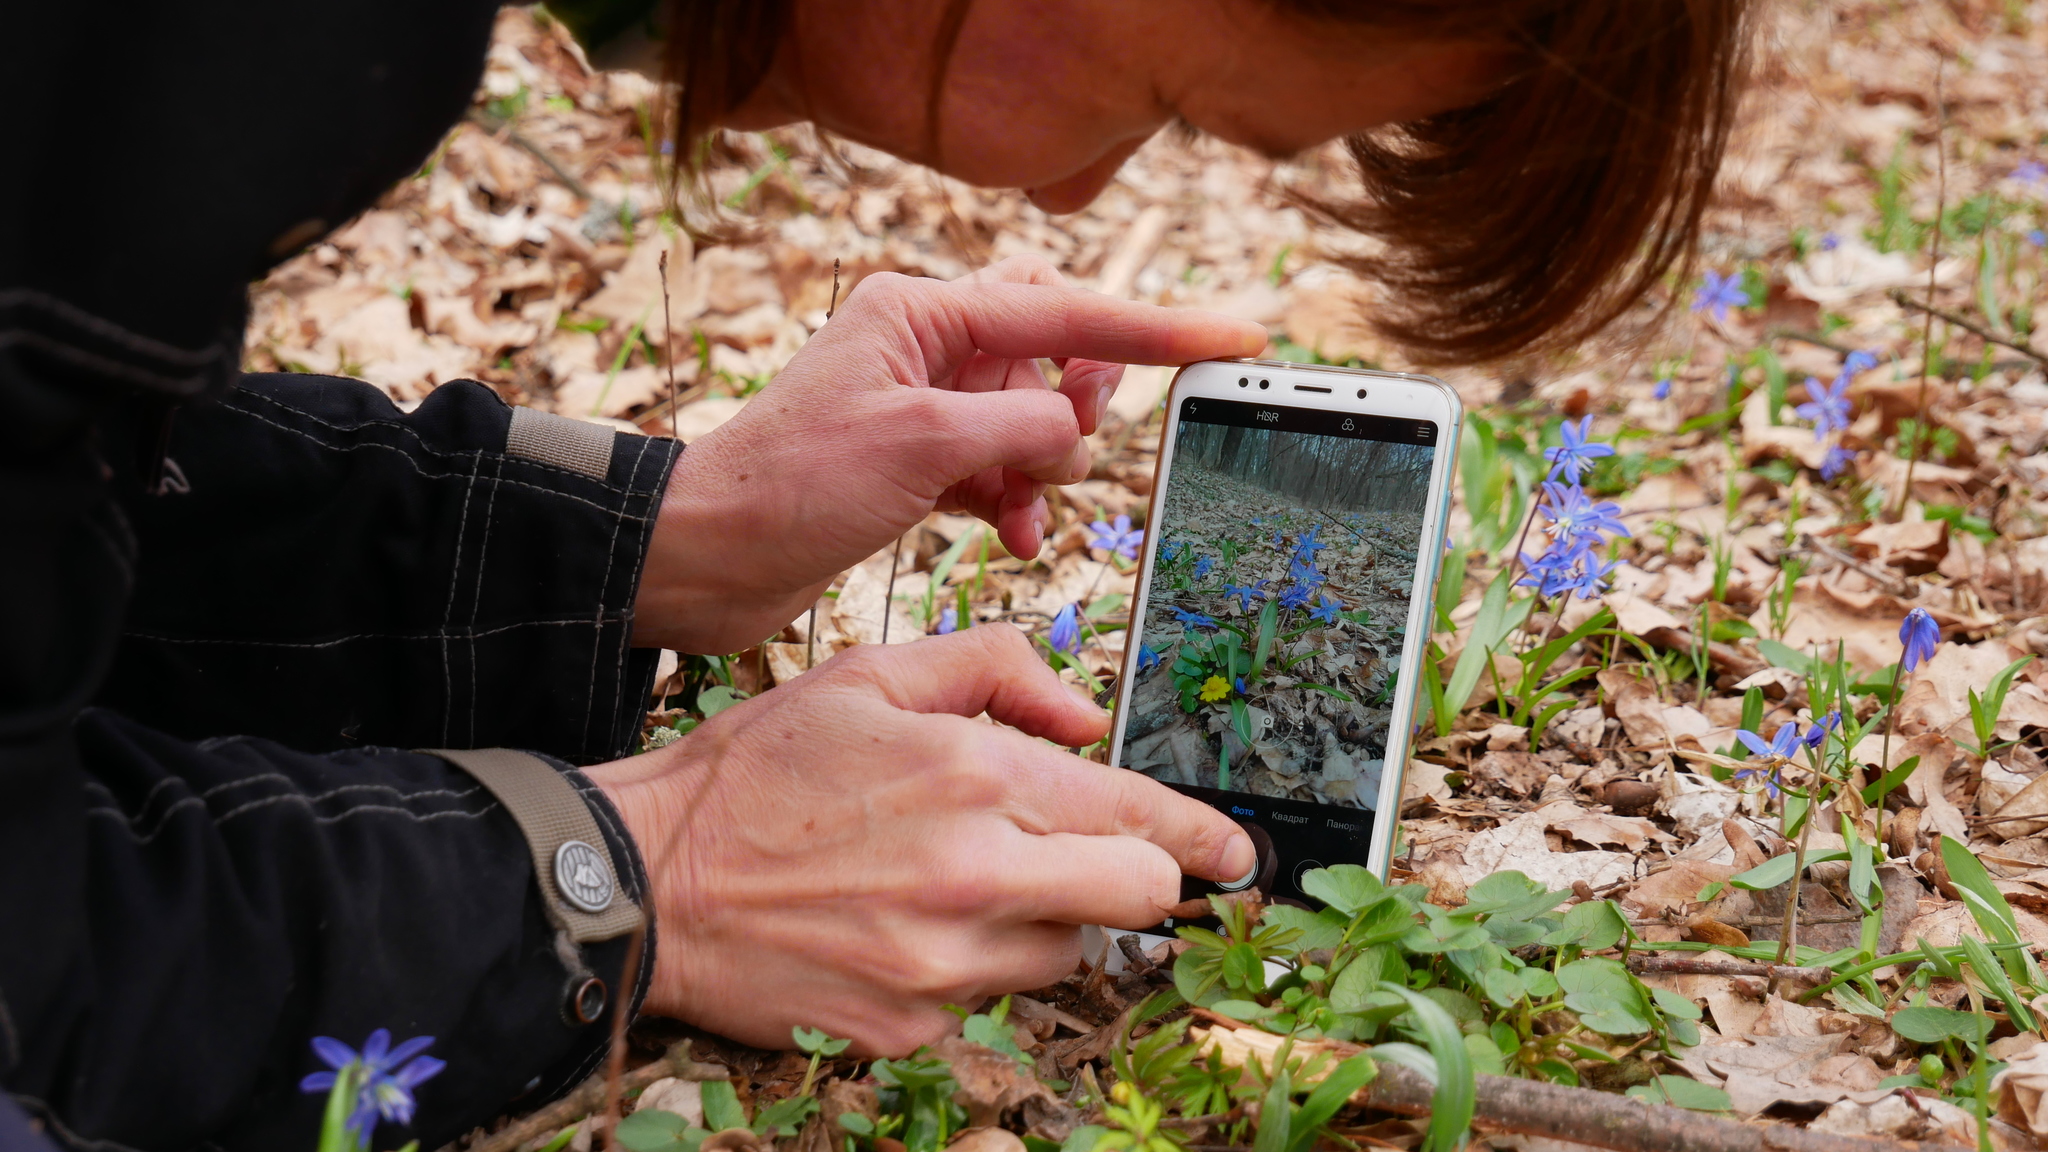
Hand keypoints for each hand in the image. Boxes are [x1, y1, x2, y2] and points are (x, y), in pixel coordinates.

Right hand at [584, 625, 1257, 1053]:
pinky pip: (987, 1003)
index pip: (1139, 819)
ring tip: (956, 882)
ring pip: (1064, 954)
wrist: (646, 880)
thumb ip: (995, 669)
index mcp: (975, 777)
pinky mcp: (910, 1029)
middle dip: (1139, 880)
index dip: (1203, 838)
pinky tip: (902, 928)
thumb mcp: (871, 675)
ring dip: (1042, 918)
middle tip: (1109, 865)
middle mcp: (975, 876)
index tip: (1236, 853)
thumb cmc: (758, 770)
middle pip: (1136, 900)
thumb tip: (1086, 709)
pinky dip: (969, 967)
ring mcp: (943, 964)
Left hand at [631, 256, 1266, 653]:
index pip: (1066, 310)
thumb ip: (1021, 423)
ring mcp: (922, 405)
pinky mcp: (915, 462)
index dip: (1158, 328)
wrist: (709, 557)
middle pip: (1052, 348)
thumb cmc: (791, 486)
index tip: (1234, 337)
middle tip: (1067, 440)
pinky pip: (999, 465)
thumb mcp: (924, 444)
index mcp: (921, 313)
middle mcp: (925, 347)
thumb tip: (1075, 424)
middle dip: (1079, 399)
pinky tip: (1014, 533)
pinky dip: (1016, 497)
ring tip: (1022, 504)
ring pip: (1030, 416)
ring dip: (1043, 464)